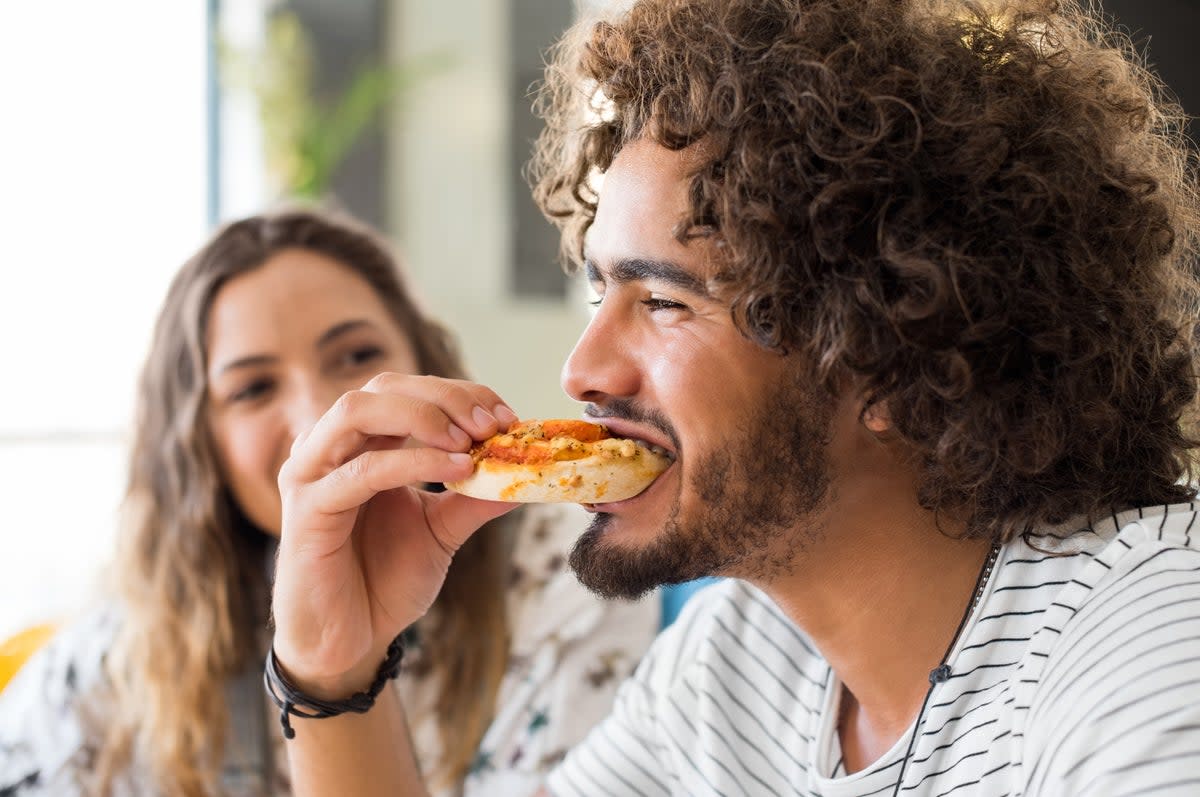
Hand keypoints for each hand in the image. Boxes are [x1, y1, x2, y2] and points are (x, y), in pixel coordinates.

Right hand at [270, 373, 518, 695]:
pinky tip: (456, 470)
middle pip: (383, 387)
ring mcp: (312, 474)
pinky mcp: (307, 510)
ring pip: (358, 411)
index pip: (407, 390)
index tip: (506, 415)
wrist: (350, 642)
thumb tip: (527, 474)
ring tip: (470, 440)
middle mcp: (330, 448)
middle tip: (492, 423)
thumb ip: (475, 498)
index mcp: (360, 444)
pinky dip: (412, 463)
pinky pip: (361, 471)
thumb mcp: (441, 530)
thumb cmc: (384, 581)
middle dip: (444, 397)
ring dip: (421, 415)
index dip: (458, 393)